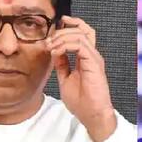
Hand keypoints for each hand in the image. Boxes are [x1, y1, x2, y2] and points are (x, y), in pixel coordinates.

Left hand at [46, 15, 115, 141]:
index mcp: (87, 58)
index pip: (82, 33)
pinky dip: (66, 46)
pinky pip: (80, 46)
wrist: (92, 115)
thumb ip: (61, 65)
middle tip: (48, 41)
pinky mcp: (94, 63)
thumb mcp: (65, 79)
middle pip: (81, 30)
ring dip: (61, 38)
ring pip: (80, 35)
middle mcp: (92, 55)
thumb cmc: (82, 102)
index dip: (69, 26)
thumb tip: (54, 52)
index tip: (54, 28)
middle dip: (61, 32)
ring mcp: (94, 58)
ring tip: (50, 47)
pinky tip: (56, 52)